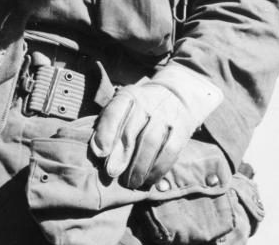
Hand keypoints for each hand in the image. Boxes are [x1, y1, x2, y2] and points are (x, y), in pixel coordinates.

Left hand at [90, 66, 222, 188]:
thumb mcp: (124, 107)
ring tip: (131, 182)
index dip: (106, 133)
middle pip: (131, 131)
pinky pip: (169, 152)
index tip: (99, 154)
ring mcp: (166, 115)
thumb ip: (110, 125)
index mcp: (128, 96)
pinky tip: (149, 179)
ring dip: (139, 166)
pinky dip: (158, 168)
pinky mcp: (182, 129)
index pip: (114, 112)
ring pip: (150, 143)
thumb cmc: (140, 108)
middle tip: (112, 173)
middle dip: (121, 155)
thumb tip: (97, 151)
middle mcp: (147, 103)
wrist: (176, 95)